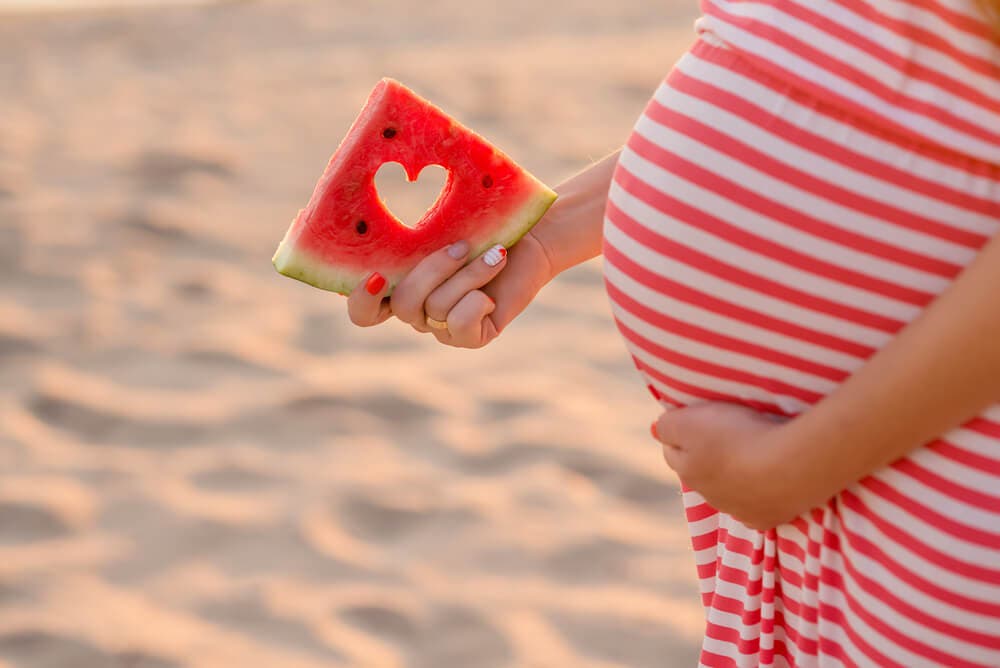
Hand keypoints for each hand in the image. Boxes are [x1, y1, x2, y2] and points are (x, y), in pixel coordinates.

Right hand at [345, 229, 552, 348]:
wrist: (532, 239)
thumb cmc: (484, 226)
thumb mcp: (442, 225)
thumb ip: (409, 230)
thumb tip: (393, 187)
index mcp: (401, 286)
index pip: (363, 312)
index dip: (361, 301)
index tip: (375, 276)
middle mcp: (418, 312)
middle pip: (402, 303)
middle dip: (433, 270)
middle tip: (463, 246)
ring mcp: (444, 328)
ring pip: (436, 308)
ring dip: (469, 275)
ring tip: (495, 255)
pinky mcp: (473, 337)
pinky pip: (460, 327)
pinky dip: (477, 300)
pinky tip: (493, 290)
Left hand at [652, 402, 820, 530]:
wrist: (790, 466)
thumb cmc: (738, 435)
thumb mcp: (691, 419)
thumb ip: (667, 425)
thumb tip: (655, 430)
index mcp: (688, 470)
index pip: (673, 451)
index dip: (683, 433)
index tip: (699, 418)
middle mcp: (708, 496)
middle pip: (700, 472)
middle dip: (707, 456)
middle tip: (728, 433)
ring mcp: (738, 510)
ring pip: (728, 490)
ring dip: (735, 474)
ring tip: (755, 453)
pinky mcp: (767, 518)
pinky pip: (757, 505)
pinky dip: (760, 492)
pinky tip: (771, 477)